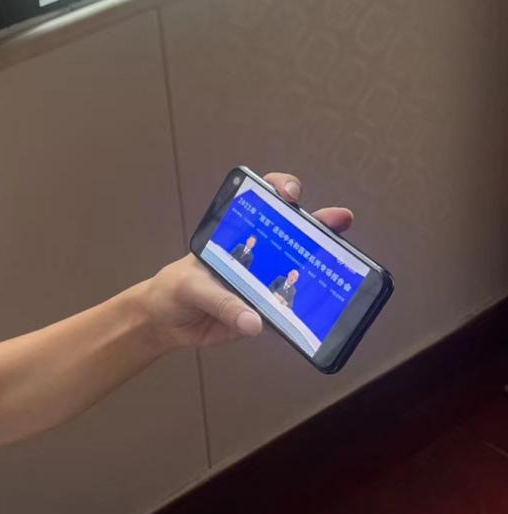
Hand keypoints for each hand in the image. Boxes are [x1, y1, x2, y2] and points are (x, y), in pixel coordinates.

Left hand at [137, 172, 352, 349]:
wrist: (166, 324)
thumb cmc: (174, 291)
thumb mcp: (191, 288)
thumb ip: (220, 301)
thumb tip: (253, 321)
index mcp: (236, 233)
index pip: (262, 201)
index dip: (280, 190)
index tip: (289, 196)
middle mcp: (257, 253)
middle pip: (294, 232)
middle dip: (320, 223)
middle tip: (340, 219)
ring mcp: (266, 281)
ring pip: (301, 270)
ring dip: (324, 267)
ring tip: (348, 265)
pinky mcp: (268, 310)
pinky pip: (294, 310)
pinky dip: (311, 311)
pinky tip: (329, 311)